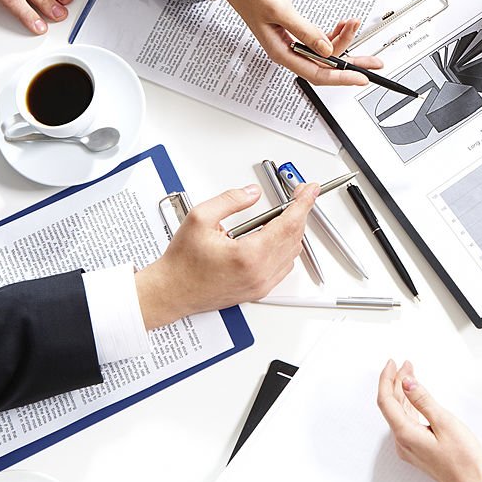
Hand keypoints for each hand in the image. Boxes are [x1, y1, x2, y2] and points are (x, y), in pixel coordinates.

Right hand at [134, 183, 317, 329]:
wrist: (171, 291)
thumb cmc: (182, 263)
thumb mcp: (200, 218)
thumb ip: (230, 200)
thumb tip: (252, 193)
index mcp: (248, 256)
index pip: (287, 224)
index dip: (303, 203)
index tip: (310, 190)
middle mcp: (259, 273)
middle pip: (294, 237)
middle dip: (299, 213)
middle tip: (299, 195)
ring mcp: (261, 284)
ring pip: (292, 253)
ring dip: (293, 231)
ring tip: (285, 214)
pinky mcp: (259, 290)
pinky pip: (284, 266)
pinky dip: (285, 248)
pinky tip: (276, 236)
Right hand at [201, 0, 382, 84]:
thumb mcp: (279, 11)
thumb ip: (305, 32)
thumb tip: (326, 50)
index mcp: (281, 52)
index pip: (316, 73)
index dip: (340, 78)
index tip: (360, 78)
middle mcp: (288, 49)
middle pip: (325, 65)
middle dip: (350, 62)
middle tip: (373, 63)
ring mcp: (293, 40)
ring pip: (325, 50)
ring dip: (343, 40)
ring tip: (354, 24)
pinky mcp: (297, 28)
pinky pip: (320, 37)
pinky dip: (334, 32)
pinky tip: (343, 24)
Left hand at [377, 360, 481, 481]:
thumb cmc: (463, 460)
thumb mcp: (445, 422)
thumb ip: (423, 401)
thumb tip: (407, 383)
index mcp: (405, 434)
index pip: (386, 401)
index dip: (386, 379)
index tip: (391, 363)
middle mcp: (403, 442)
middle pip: (391, 405)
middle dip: (396, 382)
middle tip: (404, 365)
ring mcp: (409, 446)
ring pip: (399, 413)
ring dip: (402, 392)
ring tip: (409, 374)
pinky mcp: (417, 448)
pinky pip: (406, 421)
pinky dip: (409, 404)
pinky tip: (414, 397)